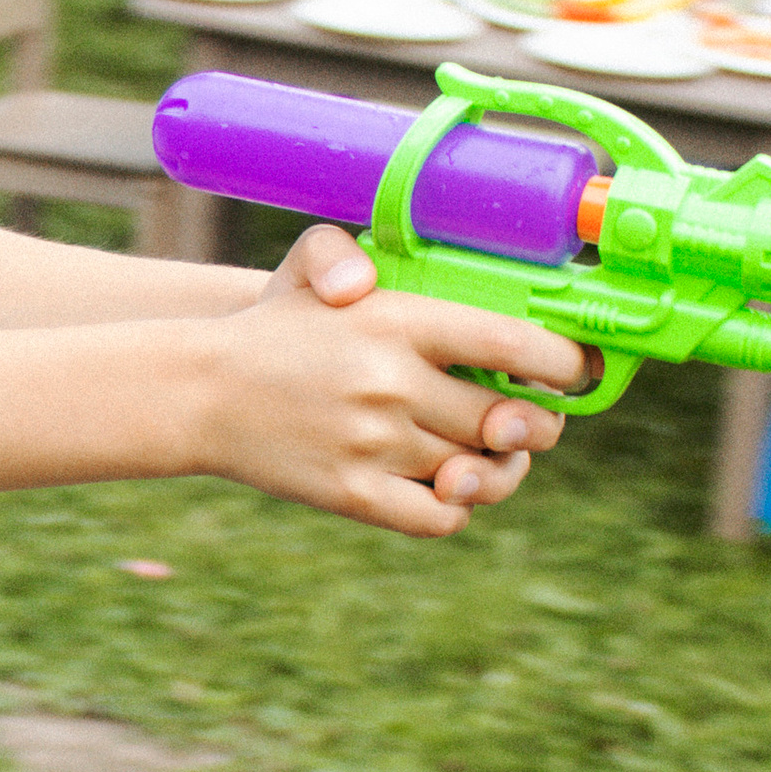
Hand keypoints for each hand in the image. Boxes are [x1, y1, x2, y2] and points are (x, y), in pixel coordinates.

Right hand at [207, 234, 584, 536]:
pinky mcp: (353, 493)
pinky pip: (440, 518)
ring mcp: (375, 443)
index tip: (574, 372)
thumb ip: (346, 253)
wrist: (196, 393)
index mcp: (397, 321)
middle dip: (535, 425)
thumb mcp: (306, 269)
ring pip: (479, 471)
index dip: (565, 364)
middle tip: (528, 420)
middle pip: (511, 420)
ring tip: (488, 457)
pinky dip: (455, 508)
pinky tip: (443, 487)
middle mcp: (393, 383)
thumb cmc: (271, 331)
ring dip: (497, 469)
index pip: (516, 344)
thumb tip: (362, 281)